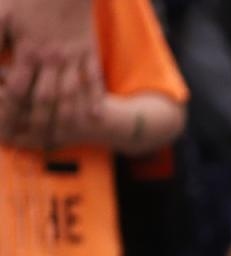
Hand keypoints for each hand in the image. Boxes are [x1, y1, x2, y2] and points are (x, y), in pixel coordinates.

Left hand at [0, 0, 102, 142]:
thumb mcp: (1, 14)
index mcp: (29, 50)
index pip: (18, 88)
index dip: (9, 109)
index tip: (3, 125)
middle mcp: (53, 59)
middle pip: (45, 99)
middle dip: (35, 122)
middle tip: (26, 138)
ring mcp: (74, 58)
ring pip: (71, 95)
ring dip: (64, 118)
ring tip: (58, 136)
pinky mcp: (89, 53)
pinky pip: (94, 80)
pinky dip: (94, 99)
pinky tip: (92, 116)